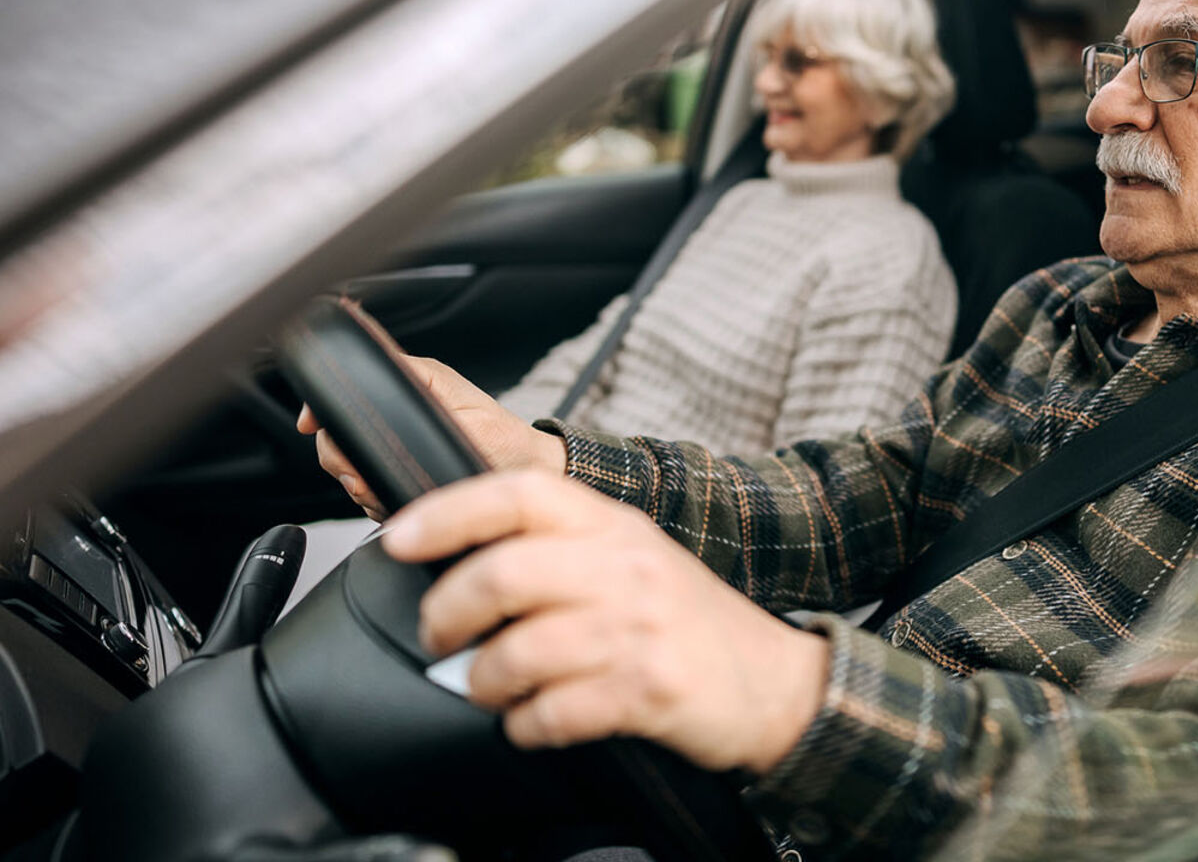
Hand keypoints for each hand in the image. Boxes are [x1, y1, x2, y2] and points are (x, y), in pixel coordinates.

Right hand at [295, 355, 564, 519]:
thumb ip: (403, 372)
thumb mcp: (447, 392)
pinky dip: (376, 501)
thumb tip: (364, 346)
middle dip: (343, 462)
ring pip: (348, 472)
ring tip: (386, 488)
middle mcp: (398, 420)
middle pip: (335, 441)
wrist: (525, 481)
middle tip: (364, 476)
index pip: (341, 398)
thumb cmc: (500, 437)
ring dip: (361, 485)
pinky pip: (369, 494)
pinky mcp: (404, 482)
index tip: (313, 426)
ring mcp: (399, 453)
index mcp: (406, 391)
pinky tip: (397, 501)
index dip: (321, 412)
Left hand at [381, 470, 831, 775]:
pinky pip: (552, 712)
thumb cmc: (692, 625)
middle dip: (447, 612)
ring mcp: (639, 629)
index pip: (520, 492)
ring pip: (519, 651)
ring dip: (483, 681)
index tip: (399, 537)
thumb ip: (563, 549)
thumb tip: (460, 559)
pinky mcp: (647, 689)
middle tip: (439, 635)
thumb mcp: (635, 561)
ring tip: (487, 689)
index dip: (449, 511)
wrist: (777, 683)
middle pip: (504, 573)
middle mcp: (627, 568)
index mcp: (616, 526)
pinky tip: (532, 723)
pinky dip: (525, 726)